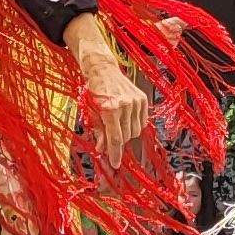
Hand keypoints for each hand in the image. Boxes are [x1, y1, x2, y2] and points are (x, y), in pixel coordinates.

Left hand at [76, 41, 150, 156]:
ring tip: (117, 123)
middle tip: (110, 136)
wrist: (103, 70)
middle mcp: (125, 105)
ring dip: (127, 133)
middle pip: (126, 136)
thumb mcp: (91, 112)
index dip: (115, 153)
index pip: (115, 138)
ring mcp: (135, 101)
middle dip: (118, 141)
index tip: (115, 164)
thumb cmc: (94, 91)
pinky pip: (142, 122)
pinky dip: (135, 124)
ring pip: (136, 131)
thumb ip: (98, 132)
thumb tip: (102, 150)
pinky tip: (126, 118)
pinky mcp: (143, 98)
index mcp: (110, 109)